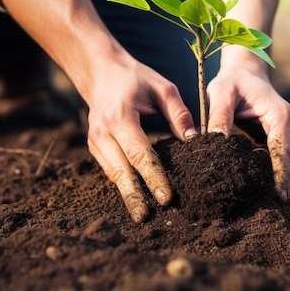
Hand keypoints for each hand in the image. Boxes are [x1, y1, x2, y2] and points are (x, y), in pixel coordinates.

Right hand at [85, 53, 196, 222]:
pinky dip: (123, 184)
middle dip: (134, 196)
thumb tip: (195, 141)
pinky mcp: (94, 147)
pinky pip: (109, 170)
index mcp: (120, 117)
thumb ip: (179, 114)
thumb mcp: (162, 88)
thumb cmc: (136, 79)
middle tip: (146, 218)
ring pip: (112, 174)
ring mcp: (95, 141)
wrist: (101, 73)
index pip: (139, 153)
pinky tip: (136, 198)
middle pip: (120, 171)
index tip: (166, 197)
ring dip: (128, 194)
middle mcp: (102, 132)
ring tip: (143, 215)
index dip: (153, 177)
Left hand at [206, 63, 289, 204]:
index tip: (282, 198)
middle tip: (288, 214)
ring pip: (287, 164)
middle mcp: (289, 125)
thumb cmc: (232, 80)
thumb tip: (213, 142)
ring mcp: (286, 133)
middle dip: (289, 187)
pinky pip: (279, 161)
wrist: (244, 71)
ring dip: (285, 185)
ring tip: (283, 211)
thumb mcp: (221, 92)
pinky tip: (272, 196)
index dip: (281, 175)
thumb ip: (219, 116)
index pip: (282, 151)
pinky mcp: (278, 139)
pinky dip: (277, 177)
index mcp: (280, 115)